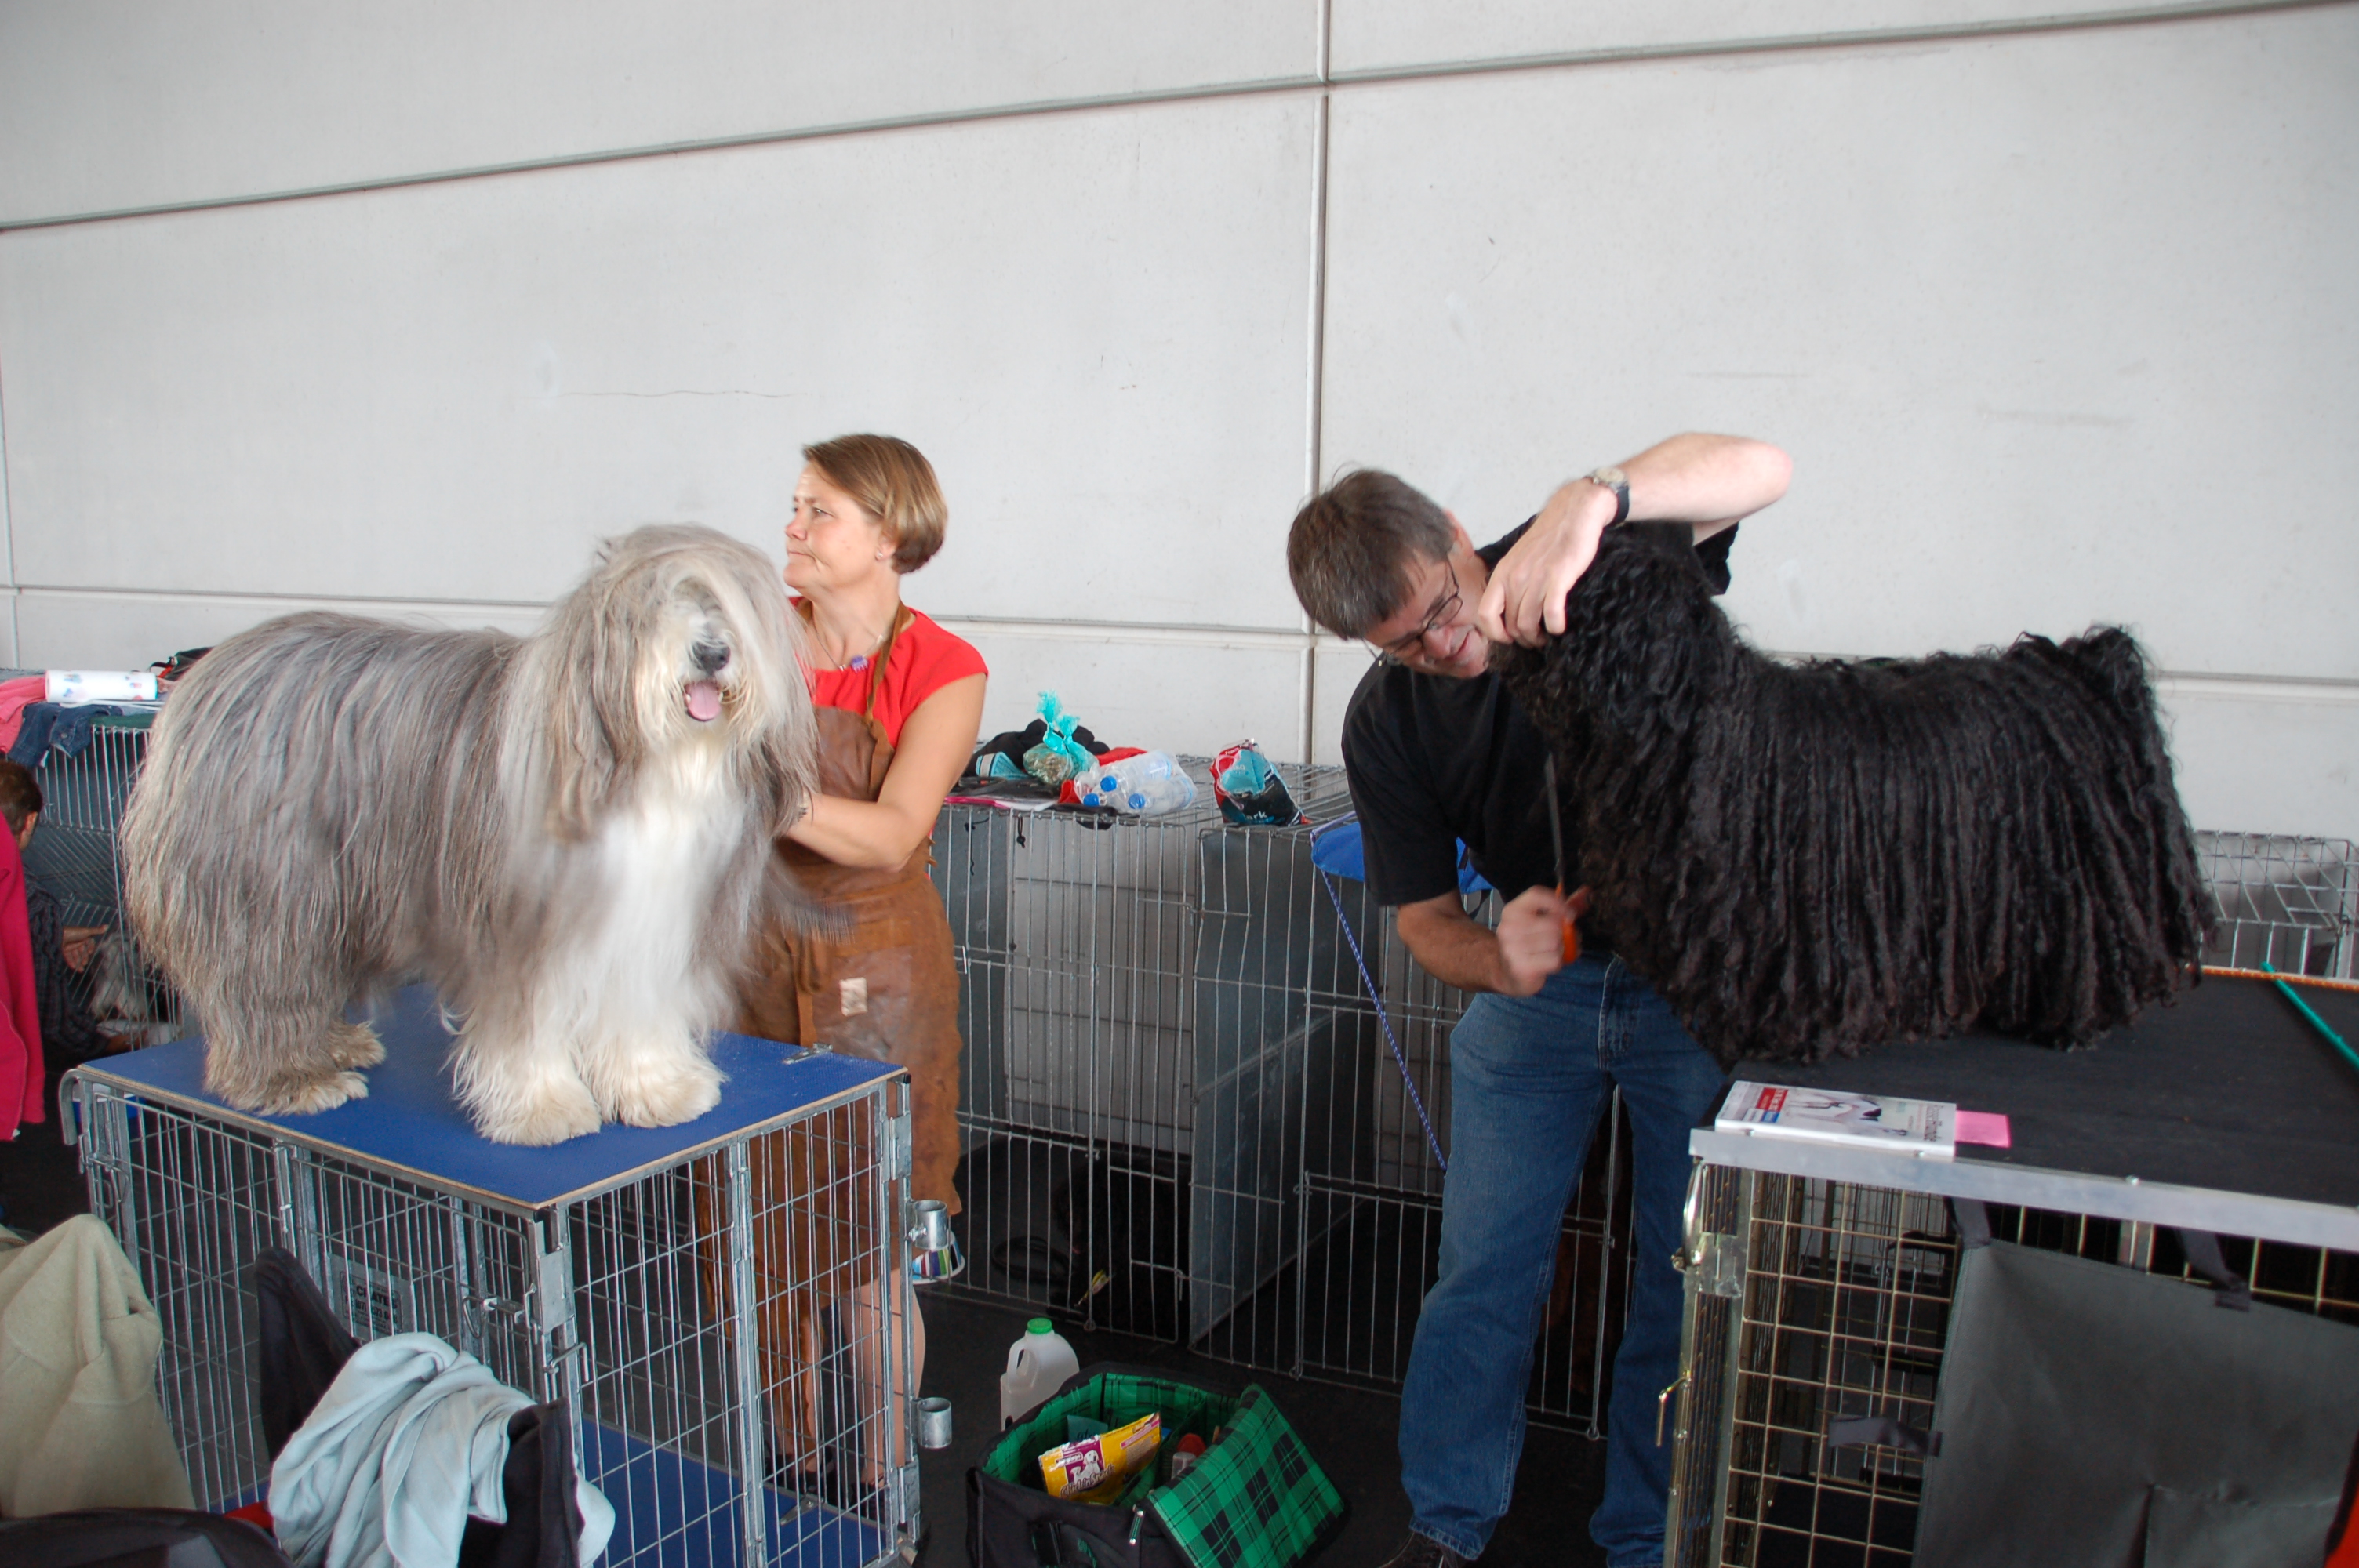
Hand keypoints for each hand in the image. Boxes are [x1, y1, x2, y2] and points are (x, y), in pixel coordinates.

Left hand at [63, 926, 103, 971]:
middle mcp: (76, 941)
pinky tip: (74, 967)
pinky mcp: (63, 950)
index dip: (90, 948)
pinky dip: (71, 962)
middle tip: (85, 964)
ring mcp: (69, 946)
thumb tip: (107, 925)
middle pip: (81, 951)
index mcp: (82, 937)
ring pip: (75, 956)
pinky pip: (68, 957)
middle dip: (83, 958)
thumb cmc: (73, 932)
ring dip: (78, 963)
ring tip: (80, 970)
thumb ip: (97, 930)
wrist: (58, 935)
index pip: (88, 943)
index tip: (90, 953)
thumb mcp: (86, 931)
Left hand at [1475, 479, 1618, 646]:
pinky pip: (1551, 613)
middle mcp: (1514, 577)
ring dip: (1539, 637)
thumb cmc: (1548, 538)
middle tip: (1536, 639)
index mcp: (1502, 573)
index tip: (1509, 637)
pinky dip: (1555, 626)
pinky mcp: (1558, 577)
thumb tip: (1507, 611)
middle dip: (1523, 638)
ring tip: (1548, 636)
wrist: (1573, 512)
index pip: (1484, 615)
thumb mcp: (1519, 558)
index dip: (1495, 634)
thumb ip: (1510, 581)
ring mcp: (1536, 578)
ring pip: (1528, 623)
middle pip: (1510, 624)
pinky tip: (1560, 627)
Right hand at [1493, 884, 1589, 995]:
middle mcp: (1508, 927)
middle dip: (1563, 933)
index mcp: (1512, 911)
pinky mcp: (1521, 967)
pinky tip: (1547, 963)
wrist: (1507, 973)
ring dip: (1560, 949)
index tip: (1570, 914)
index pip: (1536, 895)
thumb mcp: (1540, 921)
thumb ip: (1563, 906)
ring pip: (1555, 942)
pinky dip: (1557, 963)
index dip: (1558, 902)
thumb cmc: (1528, 943)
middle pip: (1552, 922)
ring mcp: (1512, 948)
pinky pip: (1554, 960)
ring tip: (1552, 951)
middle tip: (1560, 939)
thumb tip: (1586, 892)